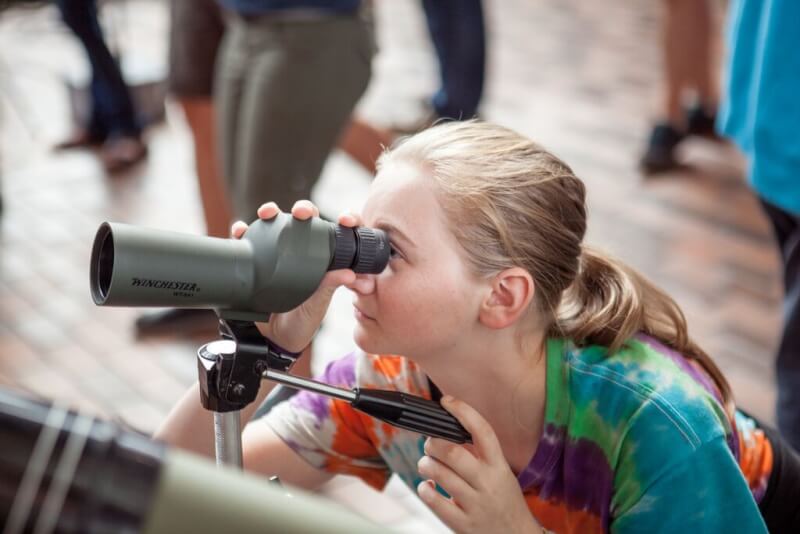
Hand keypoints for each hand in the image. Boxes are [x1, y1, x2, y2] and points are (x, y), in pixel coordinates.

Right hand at [231, 200, 359, 352]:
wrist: (275, 340)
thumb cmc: (302, 319)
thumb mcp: (318, 304)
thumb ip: (330, 286)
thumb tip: (350, 274)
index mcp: (324, 257)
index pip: (338, 231)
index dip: (346, 219)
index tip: (346, 220)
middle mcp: (301, 250)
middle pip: (304, 218)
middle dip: (304, 208)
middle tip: (302, 213)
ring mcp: (277, 253)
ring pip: (274, 222)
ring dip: (271, 211)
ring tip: (269, 212)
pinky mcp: (256, 260)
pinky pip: (247, 240)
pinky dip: (243, 231)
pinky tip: (241, 230)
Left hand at [416, 396, 542, 533]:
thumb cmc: (505, 502)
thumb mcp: (502, 474)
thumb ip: (481, 456)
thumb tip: (449, 430)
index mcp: (499, 466)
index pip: (483, 431)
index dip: (463, 411)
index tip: (447, 401)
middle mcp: (488, 483)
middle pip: (452, 452)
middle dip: (432, 443)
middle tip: (429, 444)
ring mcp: (475, 504)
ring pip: (439, 474)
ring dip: (425, 464)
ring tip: (426, 464)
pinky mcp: (462, 524)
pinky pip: (434, 500)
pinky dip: (424, 490)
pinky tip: (428, 488)